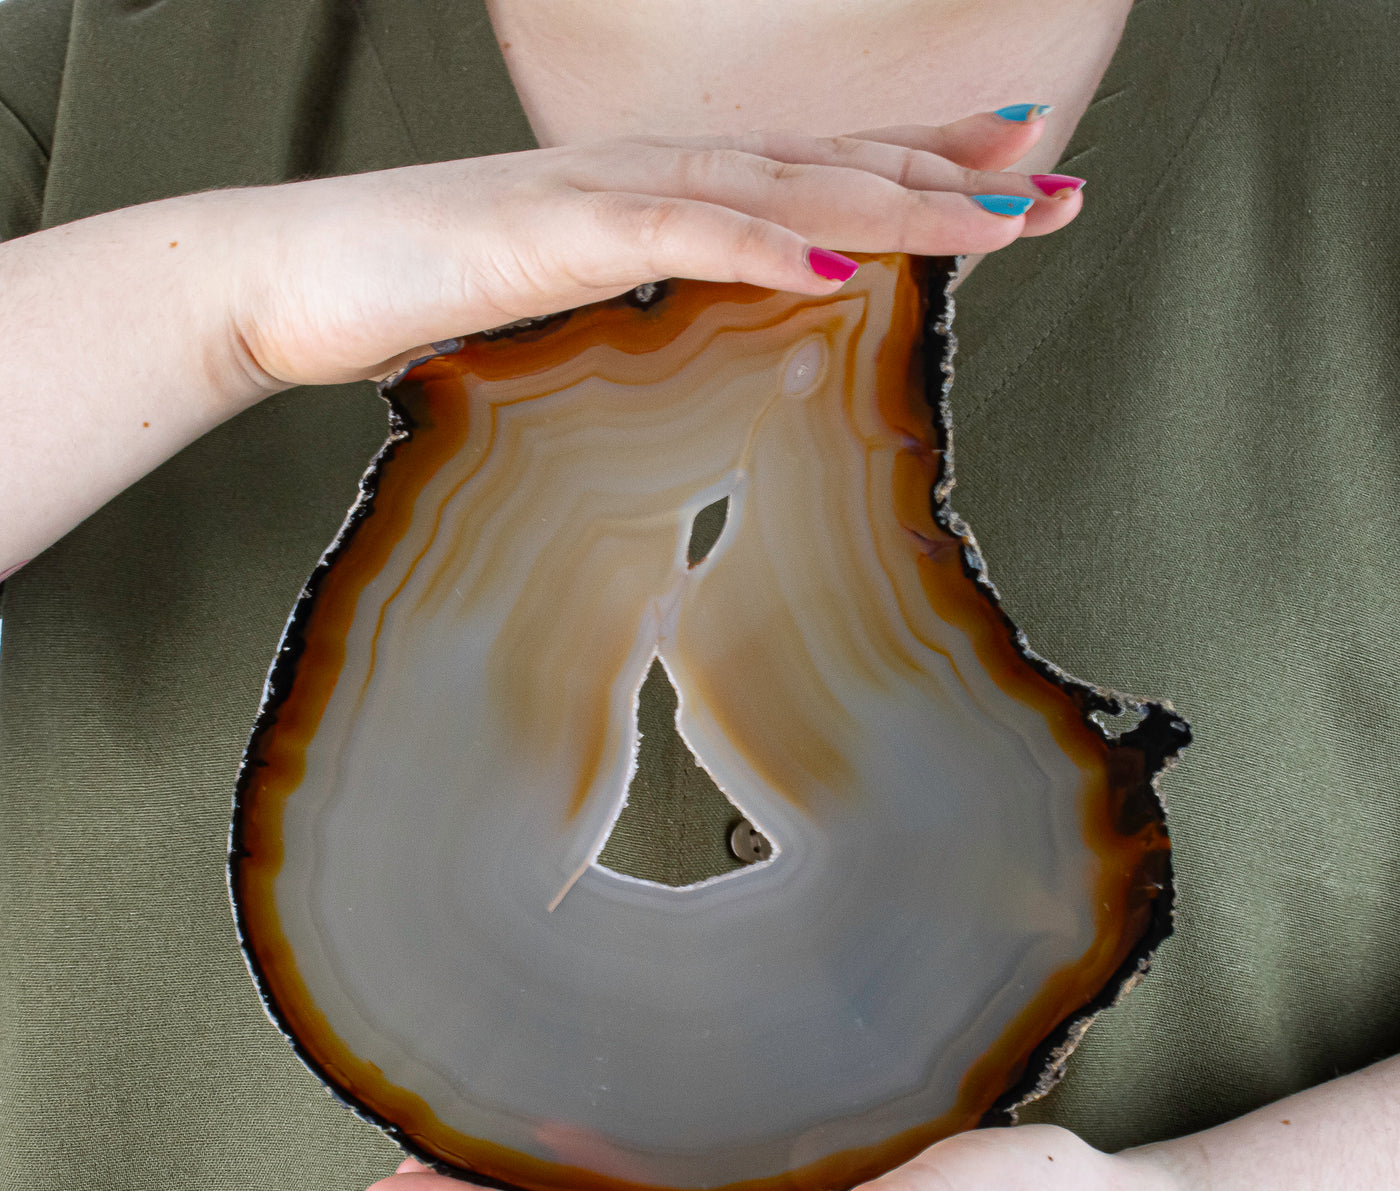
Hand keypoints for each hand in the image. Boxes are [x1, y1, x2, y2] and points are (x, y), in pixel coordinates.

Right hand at [228, 110, 1081, 385]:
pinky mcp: (554, 234)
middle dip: (949, 177)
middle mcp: (651, 171)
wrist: (301, 274)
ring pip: (777, 190)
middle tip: (1057, 186)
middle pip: (824, 168)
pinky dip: (764, 250)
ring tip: (998, 215)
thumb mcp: (565, 291)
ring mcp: (604, 193)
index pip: (812, 172)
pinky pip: (678, 235)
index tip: (1008, 176)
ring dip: (892, 203)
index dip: (918, 166)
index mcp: (660, 187)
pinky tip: (838, 266)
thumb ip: (642, 288)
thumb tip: (710, 308)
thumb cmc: (427, 286)